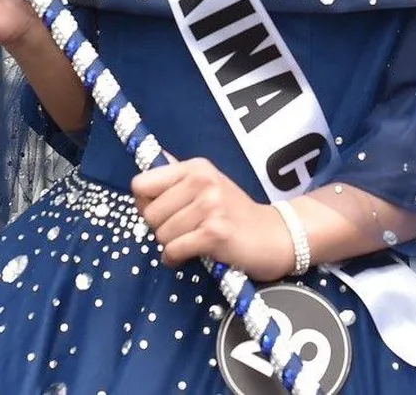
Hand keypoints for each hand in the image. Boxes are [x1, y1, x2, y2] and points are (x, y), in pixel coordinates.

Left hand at [132, 157, 295, 281]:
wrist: (273, 235)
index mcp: (196, 167)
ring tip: (189, 242)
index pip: (142, 183)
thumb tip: (154, 158)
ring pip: (161, 234)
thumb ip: (179, 175)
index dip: (145, 203)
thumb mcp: (209, 184)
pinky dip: (175, 259)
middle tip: (180, 231)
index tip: (161, 212)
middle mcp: (202, 181)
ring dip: (170, 245)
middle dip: (159, 228)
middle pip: (149, 213)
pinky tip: (188, 256)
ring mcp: (210, 206)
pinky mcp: (215, 233)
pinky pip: (174, 250)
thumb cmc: (235, 212)